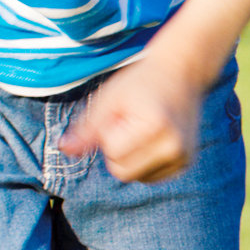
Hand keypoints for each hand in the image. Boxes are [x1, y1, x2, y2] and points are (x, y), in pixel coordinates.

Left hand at [59, 55, 205, 181]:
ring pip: (135, 177)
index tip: (122, 115)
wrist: (180, 73)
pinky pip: (149, 177)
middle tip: (130, 123)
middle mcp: (175, 147)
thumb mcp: (108, 99)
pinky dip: (143, 162)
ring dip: (130, 157)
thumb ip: (86, 128)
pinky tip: (150, 140)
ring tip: (141, 129)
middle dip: (117, 150)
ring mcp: (183, 159)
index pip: (113, 154)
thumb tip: (63, 149)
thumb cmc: (140, 83)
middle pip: (123, 172)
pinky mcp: (185, 165)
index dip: (109, 134)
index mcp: (156, 128)